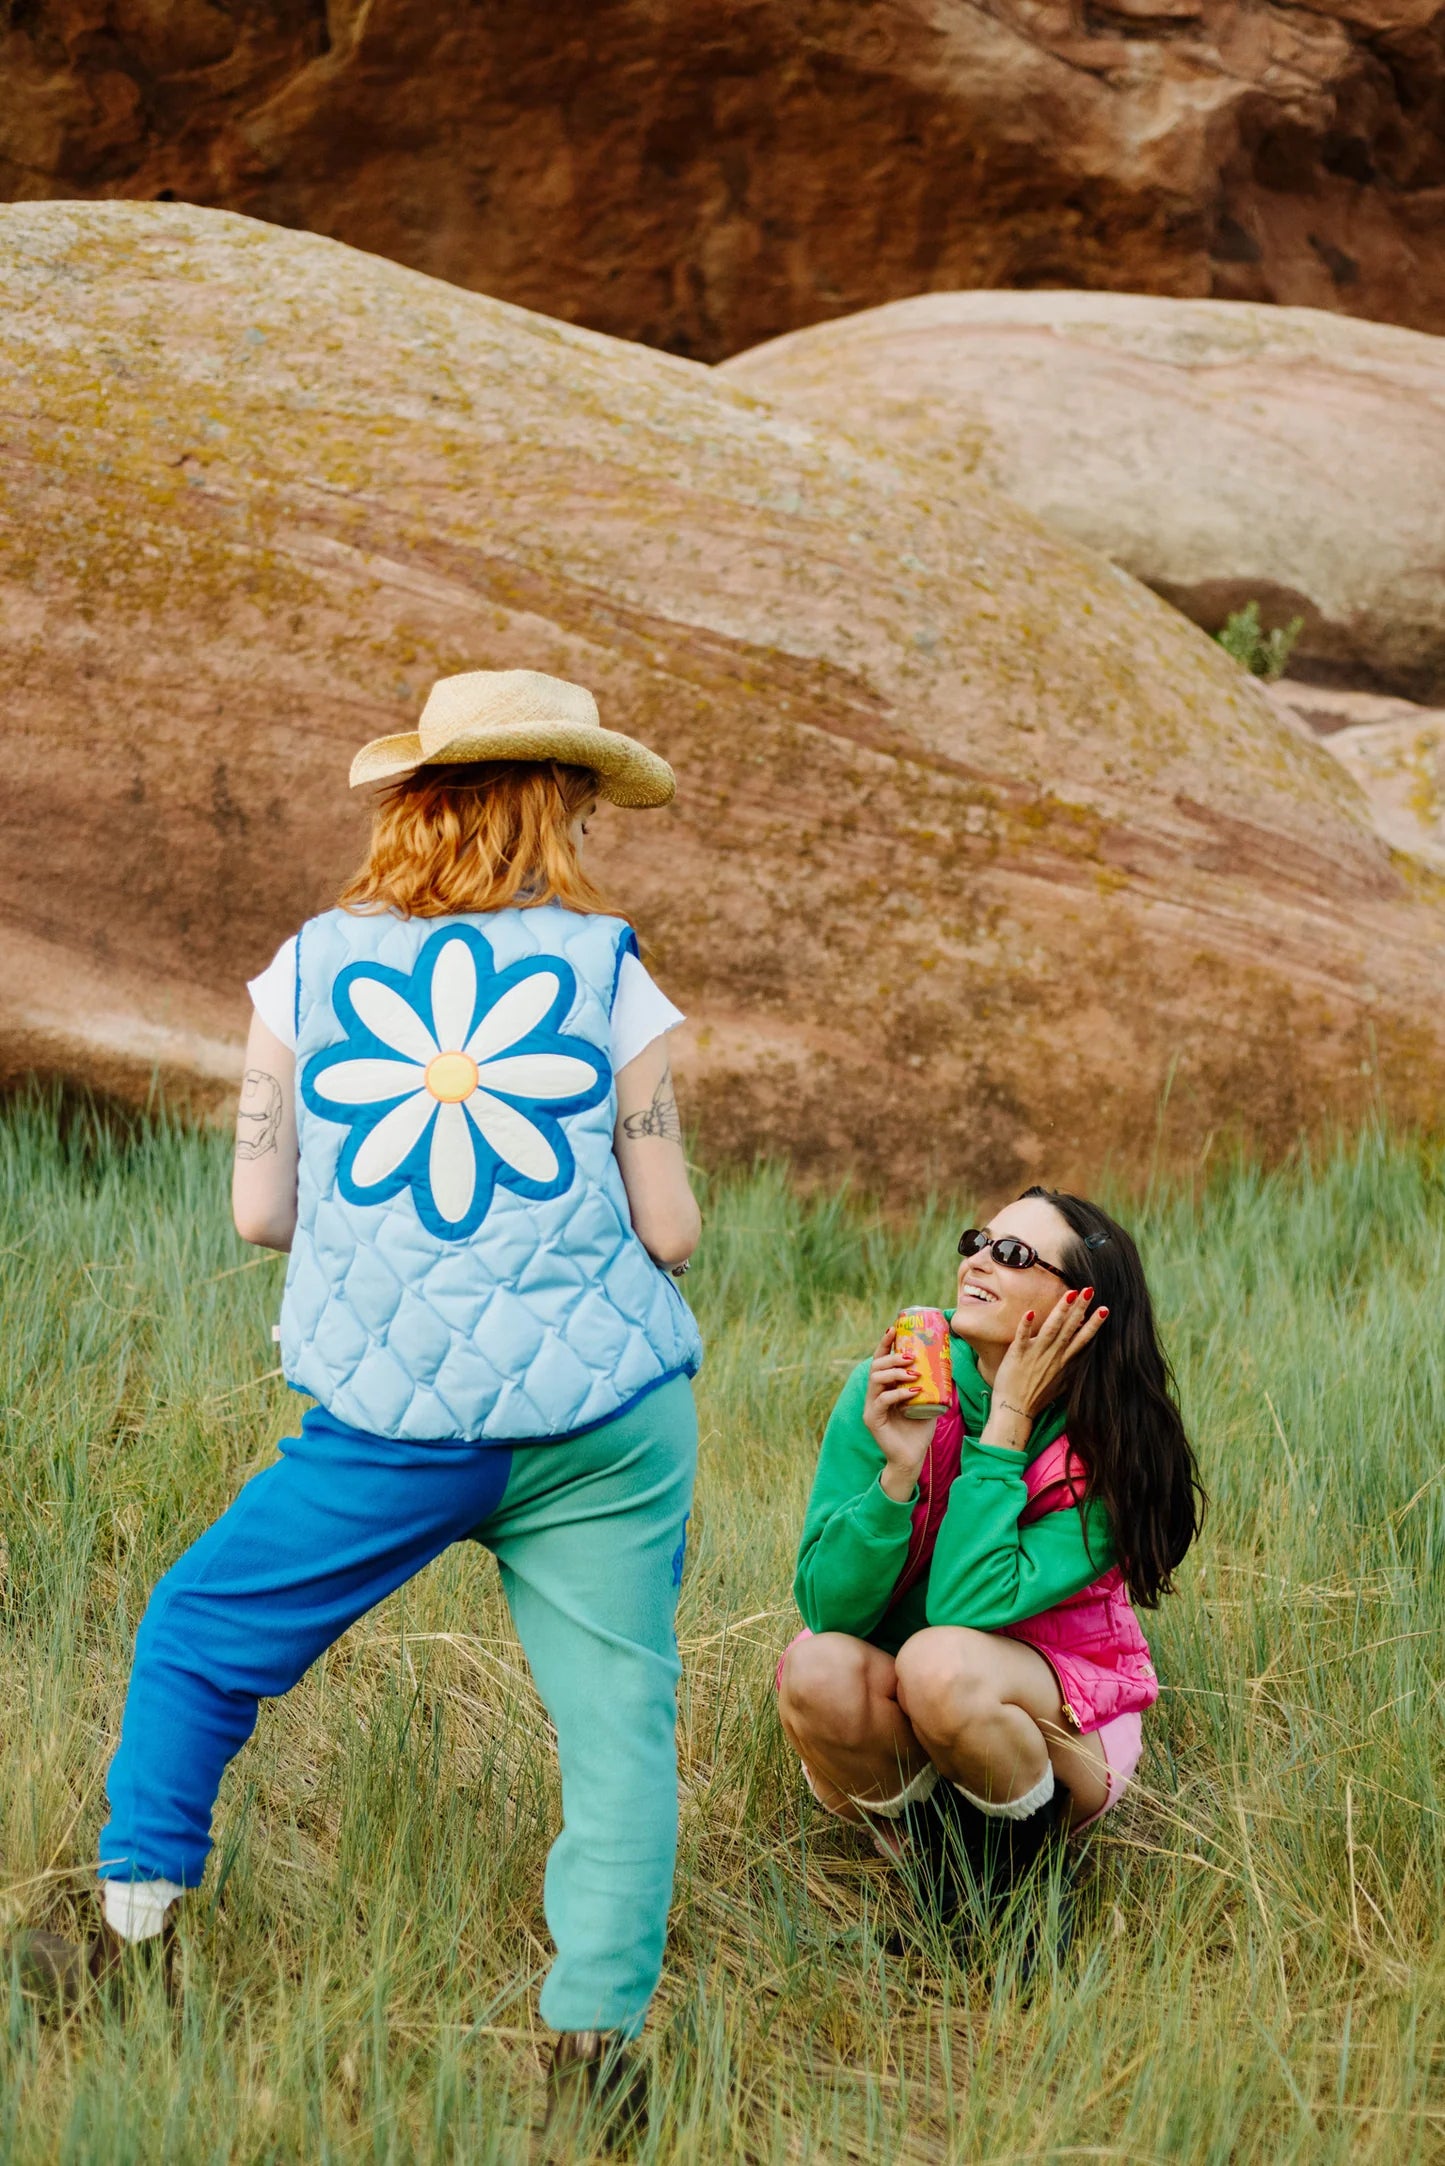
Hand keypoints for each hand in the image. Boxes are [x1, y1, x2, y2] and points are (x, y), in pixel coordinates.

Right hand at [862, 1326, 936, 1501]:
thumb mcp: (929, 1402)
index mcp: (885, 1386)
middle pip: (876, 1366)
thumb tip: (950, 1363)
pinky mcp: (872, 1419)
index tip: (894, 1328)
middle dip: (893, 1357)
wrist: (912, 1458)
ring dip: (895, 1373)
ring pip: (876, 1380)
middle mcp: (875, 1393)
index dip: (885, 1343)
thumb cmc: (919, 1430)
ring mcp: (871, 1406)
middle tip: (911, 1356)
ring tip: (914, 1373)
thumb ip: (934, 1385)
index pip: (881, 1360)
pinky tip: (913, 1392)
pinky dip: (897, 1394)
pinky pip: (882, 1400)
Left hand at [984, 1286, 1108, 1447]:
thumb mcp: (1059, 1382)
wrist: (1015, 1410)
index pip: (1082, 1339)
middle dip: (1080, 1309)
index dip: (1093, 1323)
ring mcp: (1035, 1355)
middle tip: (1090, 1290)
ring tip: (1071, 1294)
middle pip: (1069, 1328)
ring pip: (1051, 1329)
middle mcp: (1053, 1356)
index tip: (1104, 1308)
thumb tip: (1080, 1354)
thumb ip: (1068, 1366)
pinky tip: (1030, 1312)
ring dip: (1060, 1311)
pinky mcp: (1017, 1355)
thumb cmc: (1036, 1396)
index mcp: (1063, 1361)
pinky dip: (1026, 1326)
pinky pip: (1022, 1338)